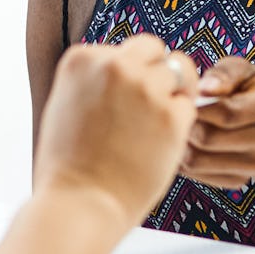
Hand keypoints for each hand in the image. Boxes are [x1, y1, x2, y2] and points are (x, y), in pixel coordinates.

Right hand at [35, 37, 197, 227]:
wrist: (78, 205)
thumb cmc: (68, 165)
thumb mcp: (65, 105)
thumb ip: (92, 80)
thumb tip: (123, 68)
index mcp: (82, 58)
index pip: (121, 48)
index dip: (128, 72)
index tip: (122, 100)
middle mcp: (115, 65)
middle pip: (153, 49)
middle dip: (155, 72)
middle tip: (152, 103)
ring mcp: (145, 88)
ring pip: (179, 72)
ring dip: (173, 94)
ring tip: (158, 124)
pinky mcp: (171, 115)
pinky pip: (189, 105)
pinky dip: (181, 122)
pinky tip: (163, 142)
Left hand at [182, 59, 254, 188]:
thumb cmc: (249, 89)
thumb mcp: (242, 71)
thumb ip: (224, 74)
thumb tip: (203, 89)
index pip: (227, 112)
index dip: (197, 105)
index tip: (181, 98)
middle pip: (210, 138)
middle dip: (184, 124)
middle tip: (169, 113)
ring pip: (199, 160)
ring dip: (179, 143)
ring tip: (174, 127)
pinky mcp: (242, 180)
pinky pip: (199, 175)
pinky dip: (183, 161)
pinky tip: (183, 143)